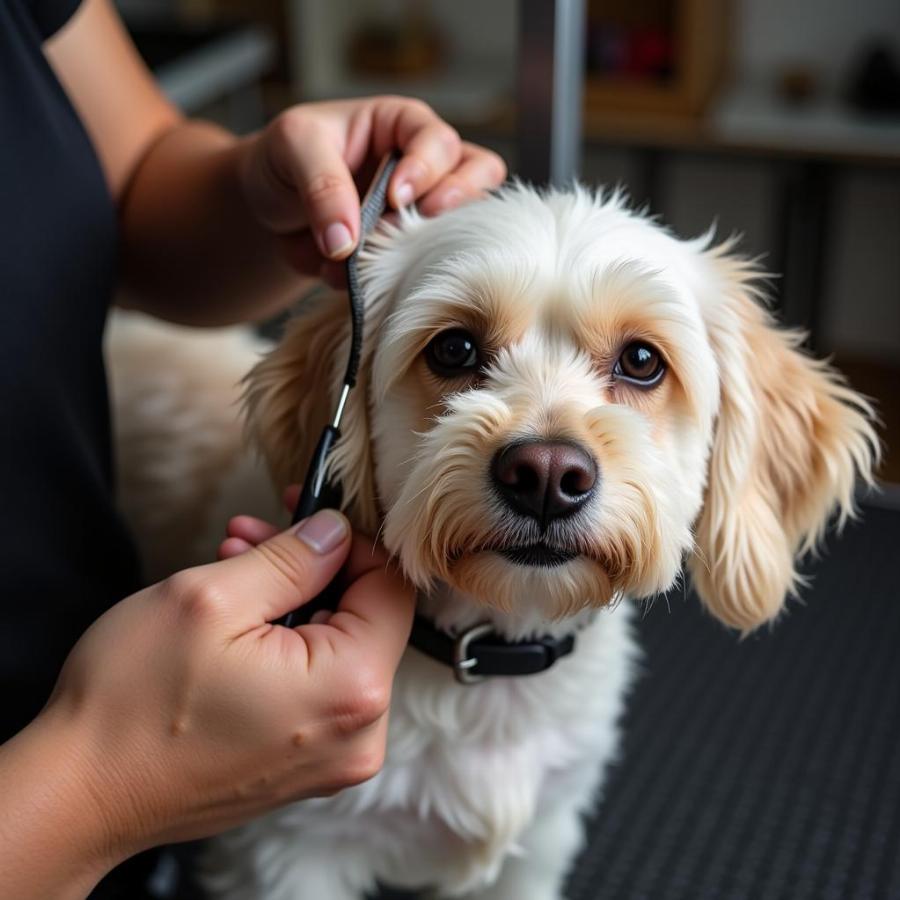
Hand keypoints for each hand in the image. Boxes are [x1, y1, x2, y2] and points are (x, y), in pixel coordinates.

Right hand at [0, 510, 412, 897]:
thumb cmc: (134, 703)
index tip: (305, 514)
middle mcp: (360, 733)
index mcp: (352, 688)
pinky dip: (284, 644)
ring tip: (232, 567)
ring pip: (336, 647)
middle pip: (365, 617)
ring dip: (291, 598)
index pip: (390, 587)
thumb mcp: (213, 599)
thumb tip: (337, 532)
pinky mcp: (303, 765)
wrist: (78, 798)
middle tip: (251, 534)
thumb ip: (292, 557)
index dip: (351, 540)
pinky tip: (238, 618)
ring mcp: (333, 757)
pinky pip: (315, 686)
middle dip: (310, 565)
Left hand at [237, 96, 505, 283]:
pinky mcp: (407, 253)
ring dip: (432, 247)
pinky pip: (423, 269)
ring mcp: (421, 212)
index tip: (396, 197)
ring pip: (467, 225)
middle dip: (457, 203)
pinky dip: (392, 280)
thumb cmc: (284, 158)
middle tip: (420, 224)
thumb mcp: (293, 147)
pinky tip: (350, 278)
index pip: (438, 140)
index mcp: (402, 125)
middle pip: (478, 176)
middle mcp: (424, 167)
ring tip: (386, 257)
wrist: (265, 208)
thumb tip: (346, 242)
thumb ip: (322, 186)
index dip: (426, 168)